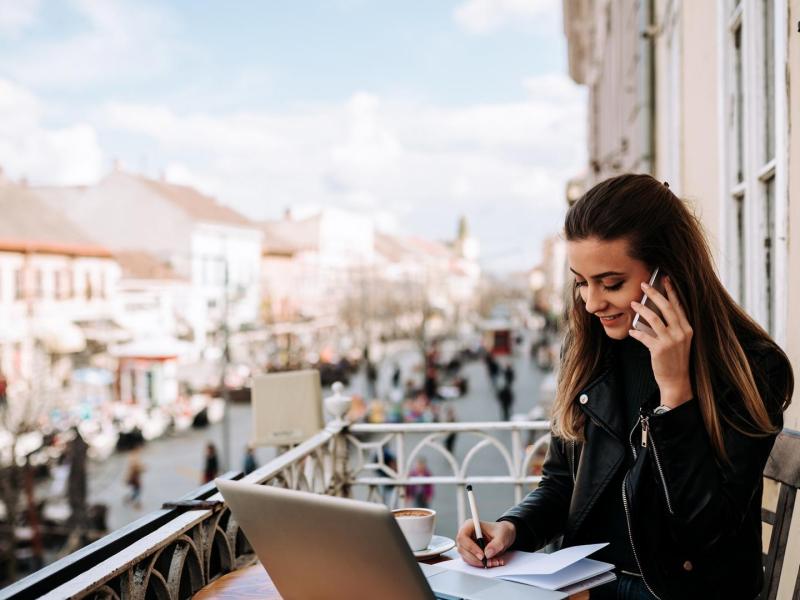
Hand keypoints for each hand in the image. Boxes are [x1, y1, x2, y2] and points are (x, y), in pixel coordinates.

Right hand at [456, 519, 515, 567]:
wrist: (503, 536)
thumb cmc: (501, 531)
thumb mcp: (502, 535)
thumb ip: (496, 544)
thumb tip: (487, 553)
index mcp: (470, 525)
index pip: (463, 537)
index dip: (470, 547)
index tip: (482, 555)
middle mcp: (466, 534)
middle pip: (462, 549)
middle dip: (474, 558)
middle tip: (487, 562)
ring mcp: (466, 544)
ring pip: (465, 557)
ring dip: (478, 563)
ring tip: (492, 562)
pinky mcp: (469, 553)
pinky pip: (470, 561)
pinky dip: (480, 564)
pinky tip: (490, 562)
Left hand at [628, 276, 692, 407]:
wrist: (677, 381)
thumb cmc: (675, 359)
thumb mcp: (678, 341)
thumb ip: (671, 327)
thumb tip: (654, 312)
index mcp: (687, 328)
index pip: (678, 305)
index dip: (671, 291)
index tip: (664, 279)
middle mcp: (681, 332)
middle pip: (666, 307)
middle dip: (654, 293)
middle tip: (644, 284)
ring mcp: (671, 341)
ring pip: (654, 318)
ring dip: (641, 309)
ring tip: (633, 303)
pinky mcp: (659, 349)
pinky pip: (644, 336)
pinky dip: (636, 332)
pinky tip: (631, 331)